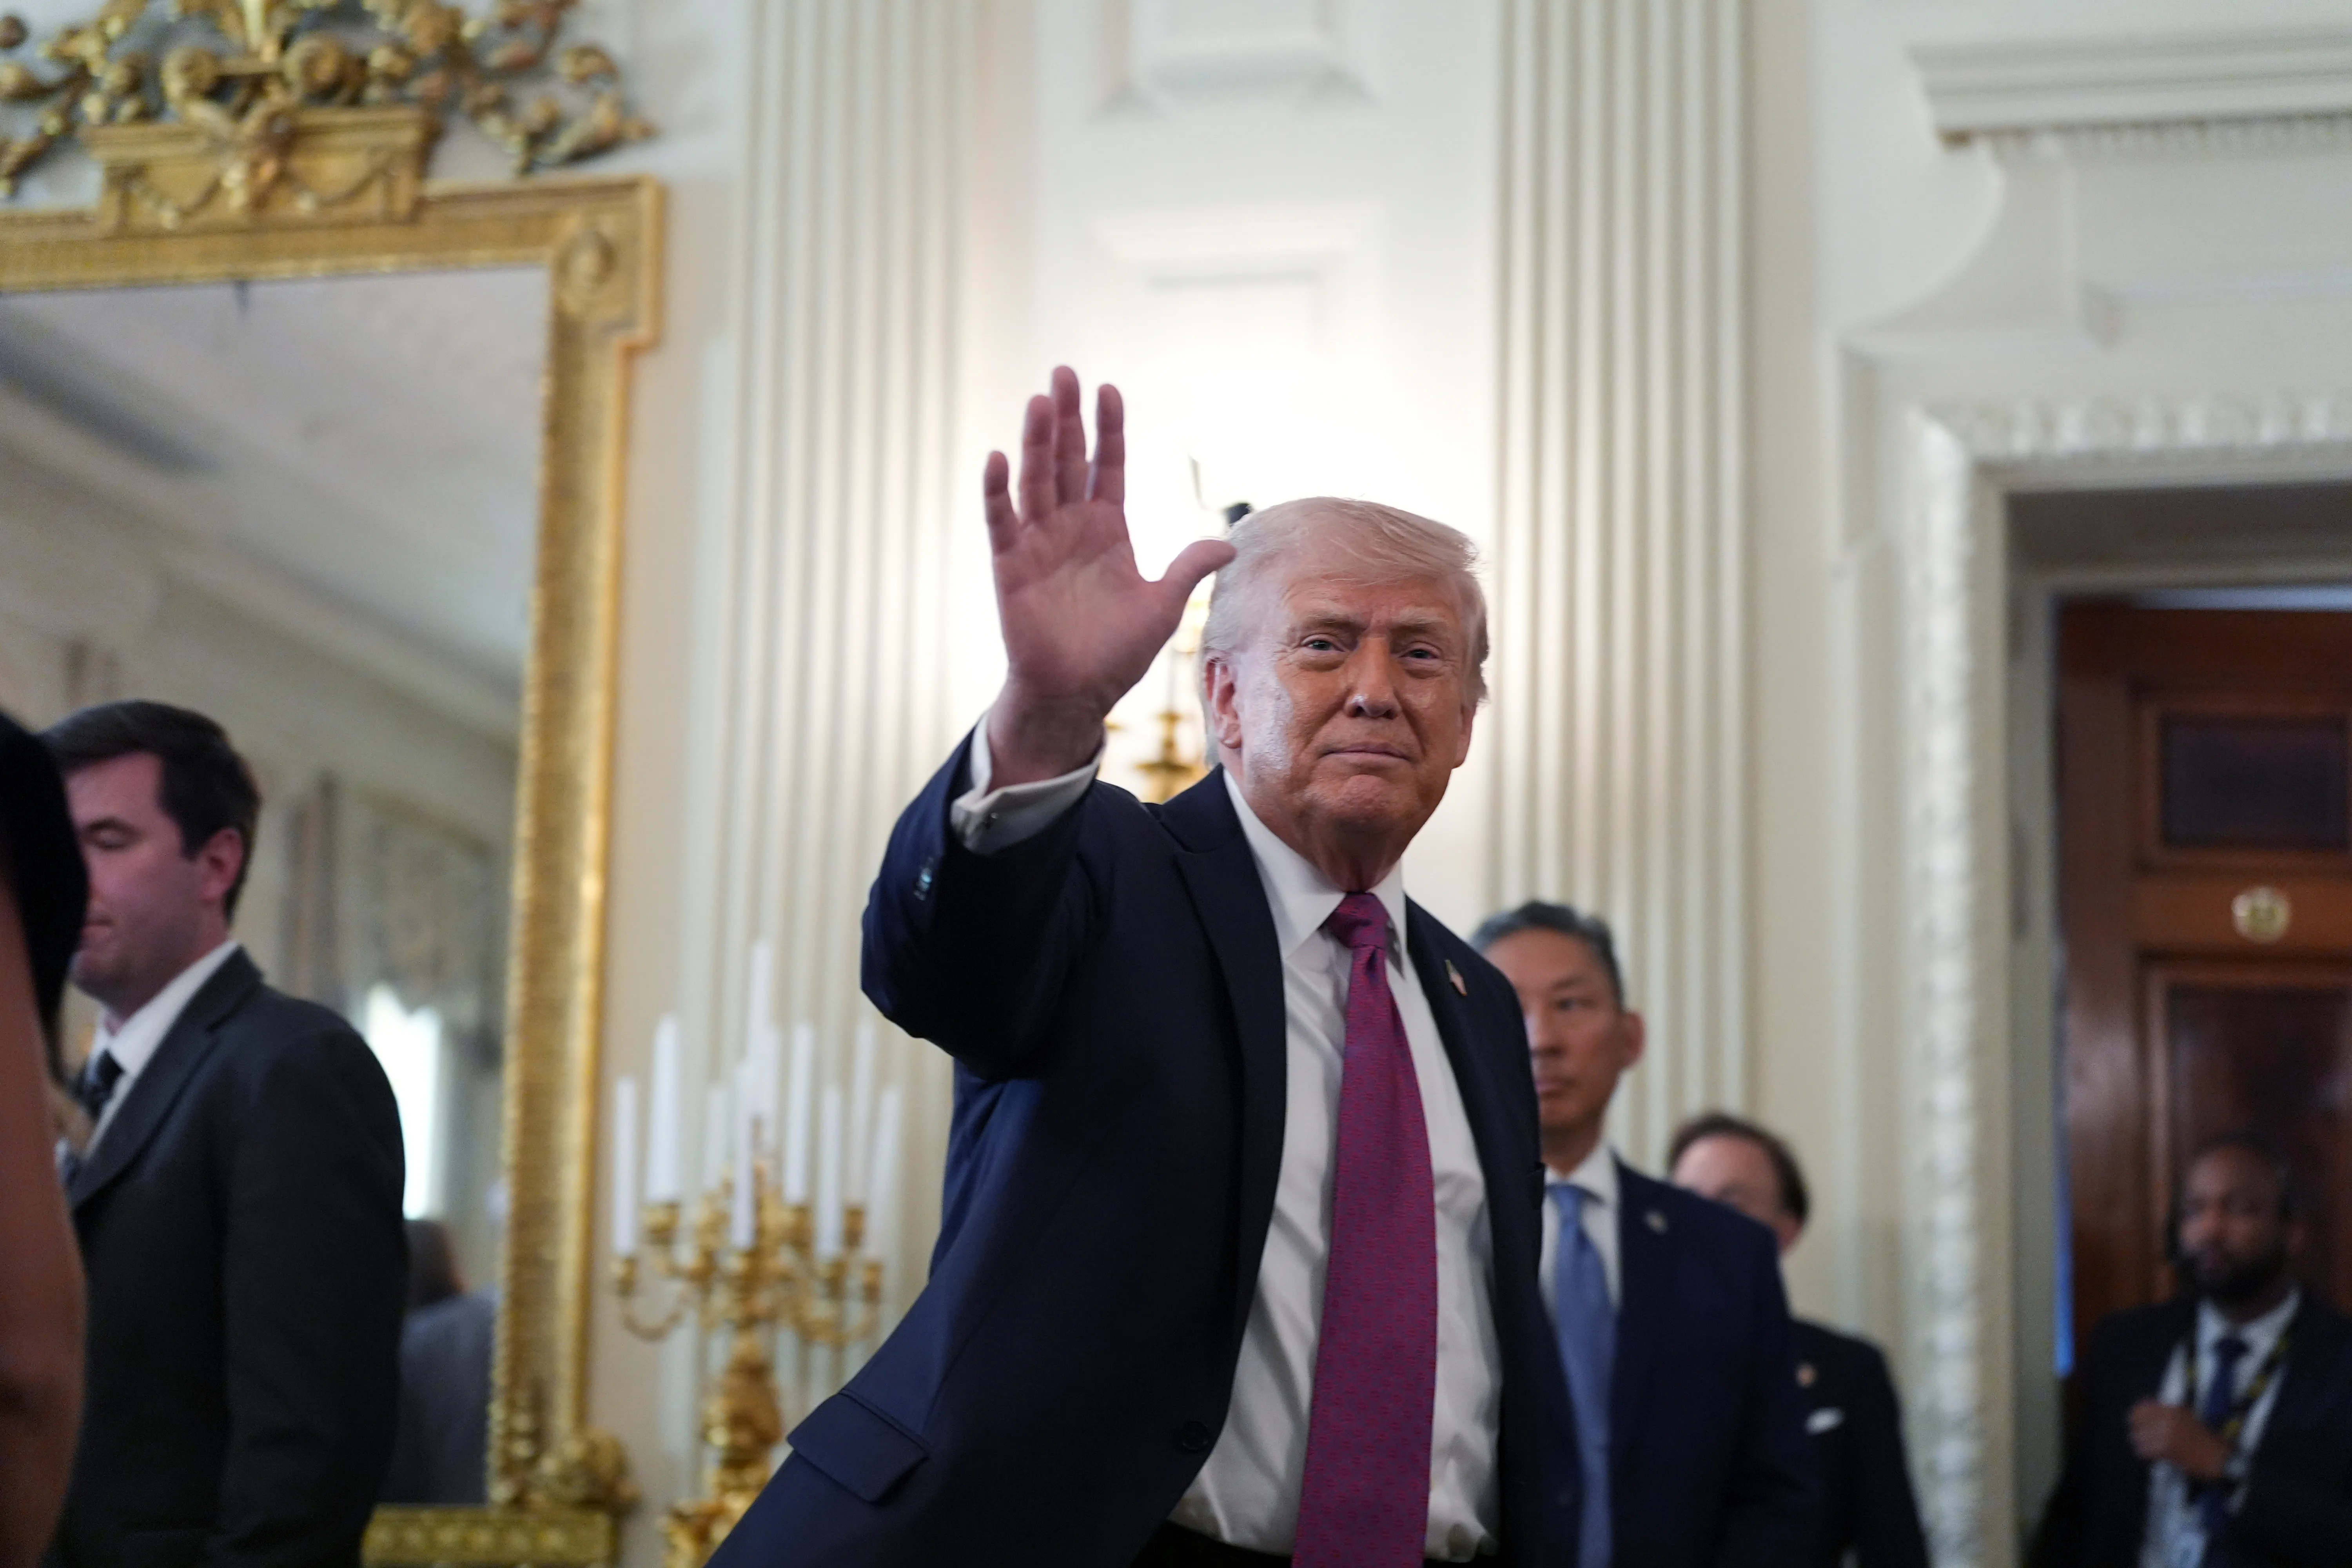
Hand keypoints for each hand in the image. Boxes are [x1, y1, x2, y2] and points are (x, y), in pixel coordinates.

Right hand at [982, 367, 1235, 785]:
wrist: (1077, 694)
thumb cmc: (1117, 654)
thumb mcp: (1162, 607)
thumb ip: (1188, 568)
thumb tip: (1229, 542)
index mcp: (1107, 530)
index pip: (1108, 466)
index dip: (1108, 430)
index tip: (1109, 390)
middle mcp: (1070, 528)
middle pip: (1068, 460)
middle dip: (1067, 418)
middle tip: (1064, 372)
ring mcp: (1037, 543)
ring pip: (1036, 480)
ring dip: (1036, 441)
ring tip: (1041, 400)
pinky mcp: (1009, 566)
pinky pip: (1001, 521)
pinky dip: (997, 491)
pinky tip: (998, 457)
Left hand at [2128, 1399, 2229, 1482]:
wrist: (2219, 1457)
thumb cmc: (2205, 1439)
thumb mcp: (2188, 1418)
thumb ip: (2168, 1414)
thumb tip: (2147, 1411)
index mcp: (2173, 1410)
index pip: (2142, 1408)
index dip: (2136, 1415)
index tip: (2135, 1421)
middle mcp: (2168, 1419)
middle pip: (2136, 1421)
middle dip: (2137, 1428)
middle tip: (2139, 1435)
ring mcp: (2167, 1434)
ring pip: (2139, 1437)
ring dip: (2140, 1441)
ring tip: (2145, 1445)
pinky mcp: (2167, 1449)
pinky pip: (2146, 1450)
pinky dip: (2146, 1452)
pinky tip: (2151, 1454)